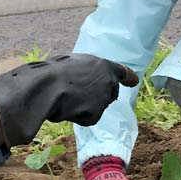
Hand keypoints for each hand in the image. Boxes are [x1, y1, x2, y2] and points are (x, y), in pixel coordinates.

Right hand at [0, 54, 139, 146]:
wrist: (46, 87)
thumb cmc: (53, 71)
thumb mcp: (73, 62)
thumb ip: (86, 70)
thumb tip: (84, 78)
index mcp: (103, 65)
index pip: (121, 72)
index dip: (128, 77)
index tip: (134, 81)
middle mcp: (108, 81)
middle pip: (111, 92)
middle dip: (101, 96)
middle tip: (81, 95)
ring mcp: (104, 99)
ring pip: (98, 106)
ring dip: (86, 105)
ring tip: (67, 99)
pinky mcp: (96, 114)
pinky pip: (87, 118)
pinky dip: (78, 116)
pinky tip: (67, 109)